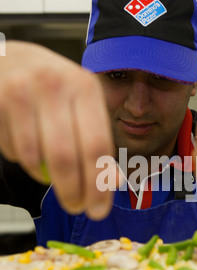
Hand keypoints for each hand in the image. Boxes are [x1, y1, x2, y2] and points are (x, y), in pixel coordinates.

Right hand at [0, 41, 116, 218]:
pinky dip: (22, 161)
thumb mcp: (81, 107)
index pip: (97, 146)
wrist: (10, 59)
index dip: (98, 185)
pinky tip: (27, 148)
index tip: (98, 210)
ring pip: (35, 157)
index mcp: (85, 87)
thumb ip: (97, 142)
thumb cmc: (51, 89)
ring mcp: (24, 91)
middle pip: (66, 156)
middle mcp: (56, 85)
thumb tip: (113, 183)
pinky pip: (13, 151)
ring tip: (48, 173)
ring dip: (43, 177)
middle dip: (72, 191)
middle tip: (75, 207)